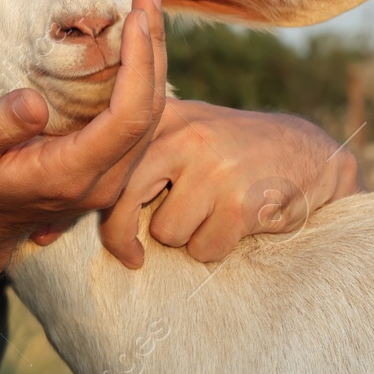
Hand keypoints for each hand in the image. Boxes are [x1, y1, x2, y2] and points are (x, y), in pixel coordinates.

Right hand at [0, 0, 168, 257]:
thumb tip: (34, 102)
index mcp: (71, 174)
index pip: (127, 117)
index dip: (139, 64)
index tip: (135, 15)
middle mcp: (103, 181)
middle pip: (150, 111)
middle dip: (154, 47)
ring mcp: (111, 178)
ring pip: (153, 115)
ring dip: (154, 58)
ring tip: (147, 6)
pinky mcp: (111, 167)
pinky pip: (140, 119)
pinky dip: (144, 76)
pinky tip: (139, 41)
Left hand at [96, 99, 357, 267]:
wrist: (309, 153)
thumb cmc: (232, 152)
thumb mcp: (186, 130)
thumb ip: (139, 154)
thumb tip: (65, 213)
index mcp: (165, 118)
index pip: (110, 171)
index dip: (102, 211)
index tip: (112, 238)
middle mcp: (185, 136)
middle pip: (123, 204)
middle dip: (125, 238)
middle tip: (133, 255)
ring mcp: (214, 167)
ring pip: (167, 233)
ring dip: (187, 237)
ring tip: (213, 214)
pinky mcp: (241, 201)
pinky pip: (204, 249)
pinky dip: (217, 247)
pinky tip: (236, 223)